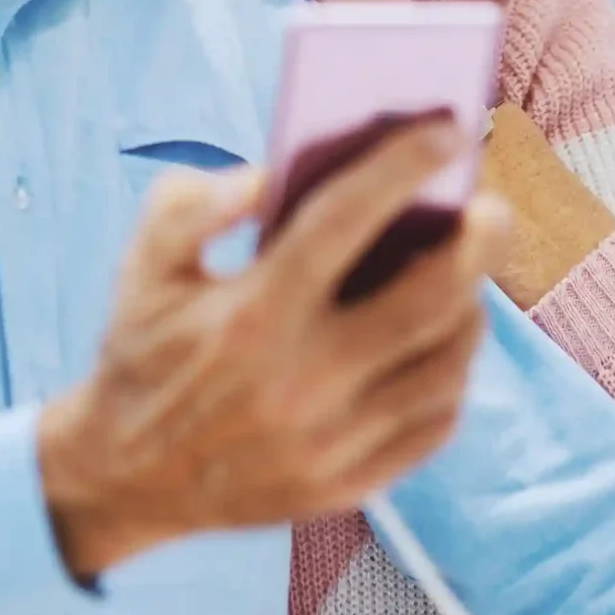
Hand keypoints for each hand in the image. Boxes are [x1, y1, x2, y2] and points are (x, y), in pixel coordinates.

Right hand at [37, 120, 511, 580]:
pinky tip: (447, 339)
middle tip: (490, 206)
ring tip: (471, 271)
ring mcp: (332, 441)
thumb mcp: (143, 265)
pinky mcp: (350, 485)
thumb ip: (193, 202)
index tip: (448, 128)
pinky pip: (434, 424)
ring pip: (445, 364)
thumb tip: (271, 177)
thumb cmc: (142, 352)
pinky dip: (453, 375)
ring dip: (473, 306)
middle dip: (477, 240)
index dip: (403, 165)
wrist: (123, 479)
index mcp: (252, 313)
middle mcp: (301, 380)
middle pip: (428, 298)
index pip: (345, 221)